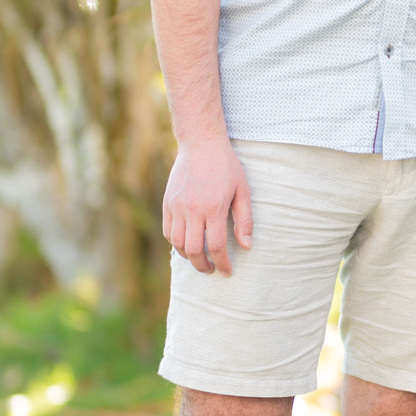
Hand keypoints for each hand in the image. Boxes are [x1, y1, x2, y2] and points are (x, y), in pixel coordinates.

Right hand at [162, 136, 251, 275]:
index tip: (227, 271)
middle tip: (212, 269)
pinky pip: (168, 231)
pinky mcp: (167, 202)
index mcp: (213, 208)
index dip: (222, 263)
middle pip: (194, 250)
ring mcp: (177, 206)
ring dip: (189, 257)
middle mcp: (192, 209)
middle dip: (203, 265)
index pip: (216, 246)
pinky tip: (186, 244)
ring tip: (200, 259)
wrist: (201, 143)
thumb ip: (244, 220)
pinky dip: (176, 243)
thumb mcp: (243, 190)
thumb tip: (247, 246)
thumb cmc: (227, 166)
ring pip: (177, 243)